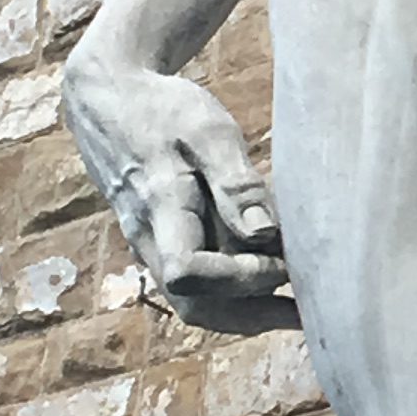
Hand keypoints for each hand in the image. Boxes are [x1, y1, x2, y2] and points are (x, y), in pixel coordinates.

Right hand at [62, 46, 300, 336]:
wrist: (109, 98)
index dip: (239, 279)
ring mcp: (149, 245)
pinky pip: (192, 284)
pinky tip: (268, 279)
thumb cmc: (163, 109)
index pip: (188, 273)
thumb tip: (266, 235)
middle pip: (194, 305)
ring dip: (244, 312)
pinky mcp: (158, 242)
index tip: (284, 262)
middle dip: (252, 316)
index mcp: (159, 208)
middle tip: (307, 311)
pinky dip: (231, 293)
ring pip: (193, 301)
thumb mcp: (206, 131)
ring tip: (296, 305)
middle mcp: (148, 239)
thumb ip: (235, 183)